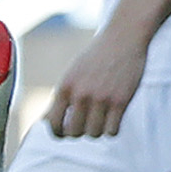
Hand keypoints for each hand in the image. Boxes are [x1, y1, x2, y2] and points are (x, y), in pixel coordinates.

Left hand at [45, 20, 147, 136]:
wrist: (123, 37)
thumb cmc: (98, 55)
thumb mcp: (74, 72)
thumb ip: (63, 96)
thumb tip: (47, 121)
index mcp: (65, 86)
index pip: (54, 123)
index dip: (58, 132)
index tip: (65, 132)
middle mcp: (81, 94)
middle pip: (73, 133)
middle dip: (79, 132)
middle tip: (86, 124)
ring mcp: (101, 98)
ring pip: (94, 134)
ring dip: (97, 131)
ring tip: (101, 120)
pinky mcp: (120, 101)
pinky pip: (112, 131)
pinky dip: (112, 129)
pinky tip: (114, 119)